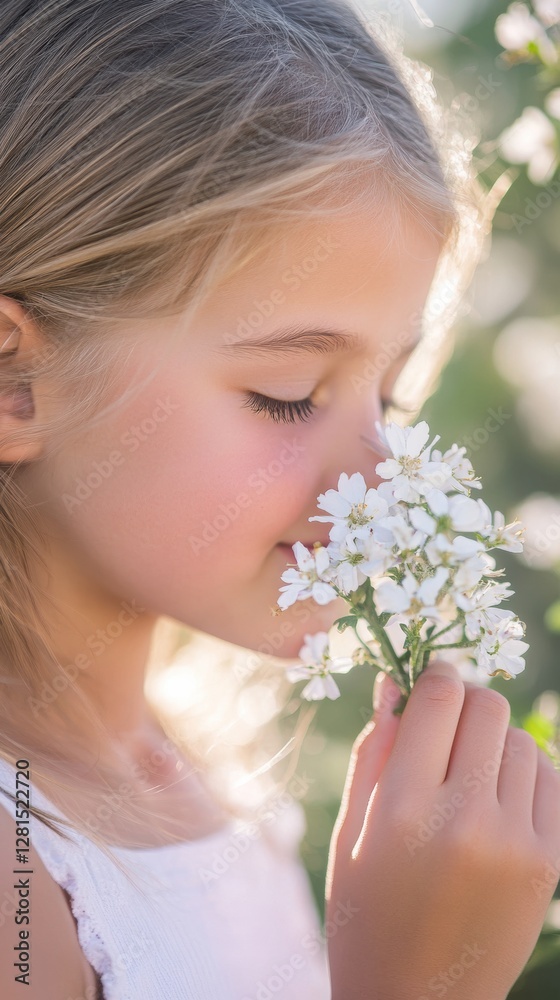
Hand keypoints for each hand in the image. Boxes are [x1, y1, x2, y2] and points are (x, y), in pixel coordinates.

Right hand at [325, 660, 559, 999]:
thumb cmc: (367, 914)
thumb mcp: (352, 832)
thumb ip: (373, 750)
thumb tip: (396, 680)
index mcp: (402, 809)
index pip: (438, 698)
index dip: (435, 676)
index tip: (430, 681)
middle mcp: (465, 819)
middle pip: (488, 707)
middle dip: (466, 702)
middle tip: (447, 729)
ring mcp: (516, 842)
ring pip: (521, 740)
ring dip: (494, 742)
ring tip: (469, 777)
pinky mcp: (548, 861)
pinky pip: (550, 779)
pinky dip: (525, 774)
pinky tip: (498, 800)